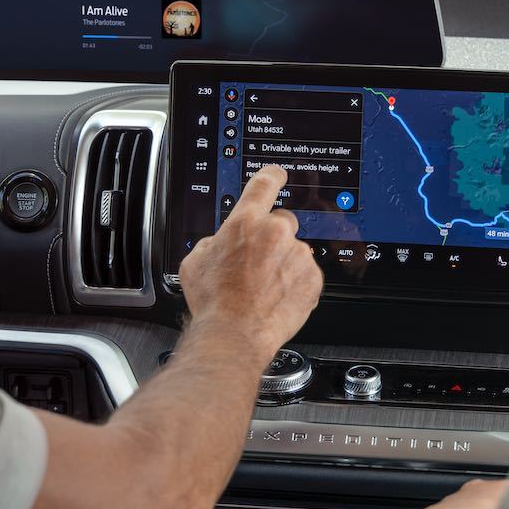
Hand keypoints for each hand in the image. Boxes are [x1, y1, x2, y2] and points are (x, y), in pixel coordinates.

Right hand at [179, 164, 322, 361]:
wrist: (234, 333)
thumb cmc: (214, 301)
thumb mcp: (195, 261)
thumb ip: (214, 241)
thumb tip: (220, 243)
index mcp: (245, 221)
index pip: (264, 184)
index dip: (272, 176)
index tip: (278, 174)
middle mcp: (275, 233)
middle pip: (281, 222)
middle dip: (271, 238)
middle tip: (256, 262)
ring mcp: (298, 255)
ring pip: (294, 251)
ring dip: (283, 263)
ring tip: (263, 287)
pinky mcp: (313, 278)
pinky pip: (306, 273)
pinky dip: (295, 282)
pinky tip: (277, 297)